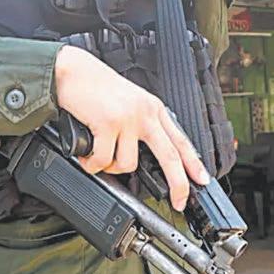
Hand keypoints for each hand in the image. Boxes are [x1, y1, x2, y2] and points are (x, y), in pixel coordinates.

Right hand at [54, 46, 209, 210]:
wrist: (71, 71)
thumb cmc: (95, 88)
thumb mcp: (130, 102)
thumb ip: (142, 125)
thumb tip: (146, 156)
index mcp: (153, 109)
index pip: (181, 140)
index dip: (194, 163)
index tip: (202, 180)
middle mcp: (145, 113)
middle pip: (170, 156)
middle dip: (178, 184)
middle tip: (179, 202)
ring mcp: (128, 118)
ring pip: (129, 164)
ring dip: (111, 168)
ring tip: (98, 157)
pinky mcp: (108, 123)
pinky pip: (103, 160)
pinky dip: (92, 164)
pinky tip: (86, 156)